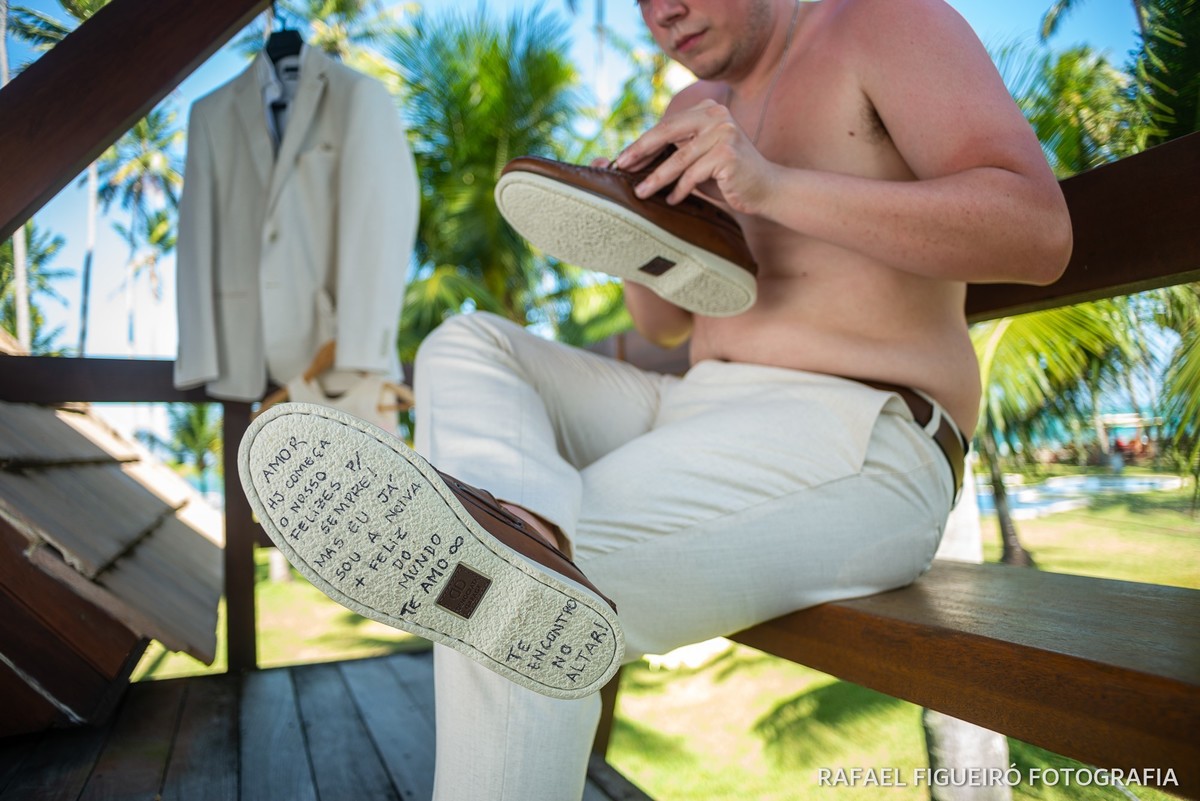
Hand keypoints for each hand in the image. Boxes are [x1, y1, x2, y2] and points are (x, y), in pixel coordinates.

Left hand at [613, 100, 775, 214]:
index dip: (642, 142)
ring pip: (678, 159)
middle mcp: (716, 115)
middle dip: (641, 152)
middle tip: (621, 167)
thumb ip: (677, 150)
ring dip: (656, 178)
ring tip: (641, 192)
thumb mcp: (699, 156)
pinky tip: (672, 200)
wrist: (766, 188)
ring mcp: (723, 132)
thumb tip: (634, 157)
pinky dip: (680, 190)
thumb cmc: (727, 176)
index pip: (667, 125)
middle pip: (667, 133)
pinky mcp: (727, 154)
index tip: (622, 158)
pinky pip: (693, 174)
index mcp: (707, 110)